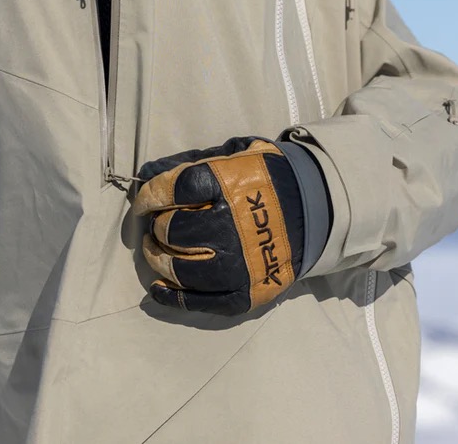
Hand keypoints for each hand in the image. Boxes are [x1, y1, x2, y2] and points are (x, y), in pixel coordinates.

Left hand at [133, 136, 321, 315]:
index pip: (175, 189)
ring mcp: (241, 264)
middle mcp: (233, 226)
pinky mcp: (247, 293)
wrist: (314, 208)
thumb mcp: (233, 156)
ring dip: (158, 259)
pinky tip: (158, 289)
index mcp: (230, 184)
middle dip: (157, 227)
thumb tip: (147, 174)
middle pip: (173, 231)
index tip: (143, 202)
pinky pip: (201, 301)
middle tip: (158, 225)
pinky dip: (173, 297)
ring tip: (156, 250)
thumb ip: (191, 163)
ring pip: (180, 269)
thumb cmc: (263, 178)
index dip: (151, 196)